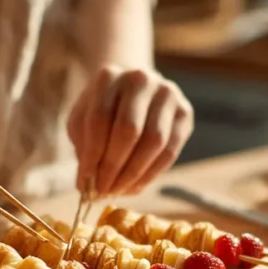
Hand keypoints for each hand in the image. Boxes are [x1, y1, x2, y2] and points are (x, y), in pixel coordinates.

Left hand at [67, 66, 193, 195]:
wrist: (130, 91)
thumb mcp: (82, 122)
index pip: (100, 118)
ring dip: (133, 173)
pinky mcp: (184, 112)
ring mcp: (167, 94)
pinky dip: (151, 174)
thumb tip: (87, 186)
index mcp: (109, 77)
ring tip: (117, 191)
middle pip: (129, 129)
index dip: (93, 154)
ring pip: (154, 142)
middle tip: (102, 190)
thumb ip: (83, 148)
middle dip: (113, 166)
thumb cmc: (102, 110)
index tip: (85, 181)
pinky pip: (170, 150)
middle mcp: (141, 80)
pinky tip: (135, 186)